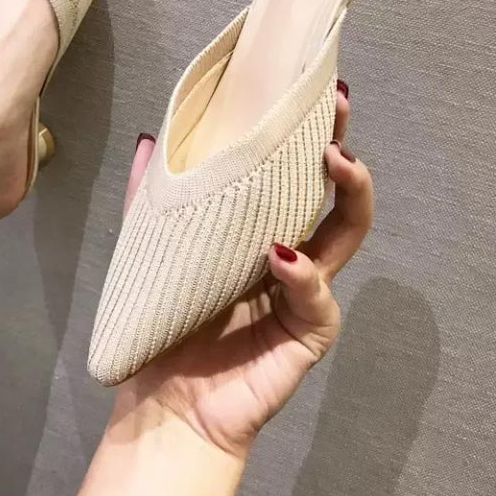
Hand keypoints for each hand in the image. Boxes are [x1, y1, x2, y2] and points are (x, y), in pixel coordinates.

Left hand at [116, 87, 373, 455]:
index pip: (291, 178)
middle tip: (337, 110)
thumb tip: (149, 138)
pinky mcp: (306, 334)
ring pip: (344, 239)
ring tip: (335, 162)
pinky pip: (317, 300)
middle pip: (331, 198)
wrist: (165, 402)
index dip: (304, 137)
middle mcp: (289, 256)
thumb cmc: (164, 323)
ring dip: (346, 197)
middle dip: (341, 152)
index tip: (310, 93)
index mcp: (257, 233)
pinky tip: (282, 255)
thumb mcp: (154, 249)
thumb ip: (151, 198)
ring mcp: (303, 294)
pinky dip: (304, 276)